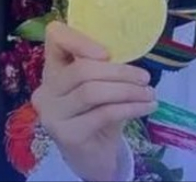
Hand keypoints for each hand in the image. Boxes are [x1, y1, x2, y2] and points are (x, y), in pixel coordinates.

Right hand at [32, 22, 156, 180]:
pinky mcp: (66, 135)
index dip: (79, 39)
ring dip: (127, 90)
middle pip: (81, 69)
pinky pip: (102, 114)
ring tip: (150, 93)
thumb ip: (105, 67)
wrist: (94, 157)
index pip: (55, 37)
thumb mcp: (102, 86)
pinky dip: (129, 108)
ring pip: (91, 92)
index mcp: (53, 68)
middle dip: (119, 72)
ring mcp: (52, 114)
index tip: (107, 53)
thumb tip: (132, 51)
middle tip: (145, 78)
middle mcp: (45, 90)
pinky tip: (146, 107)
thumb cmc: (99, 114)